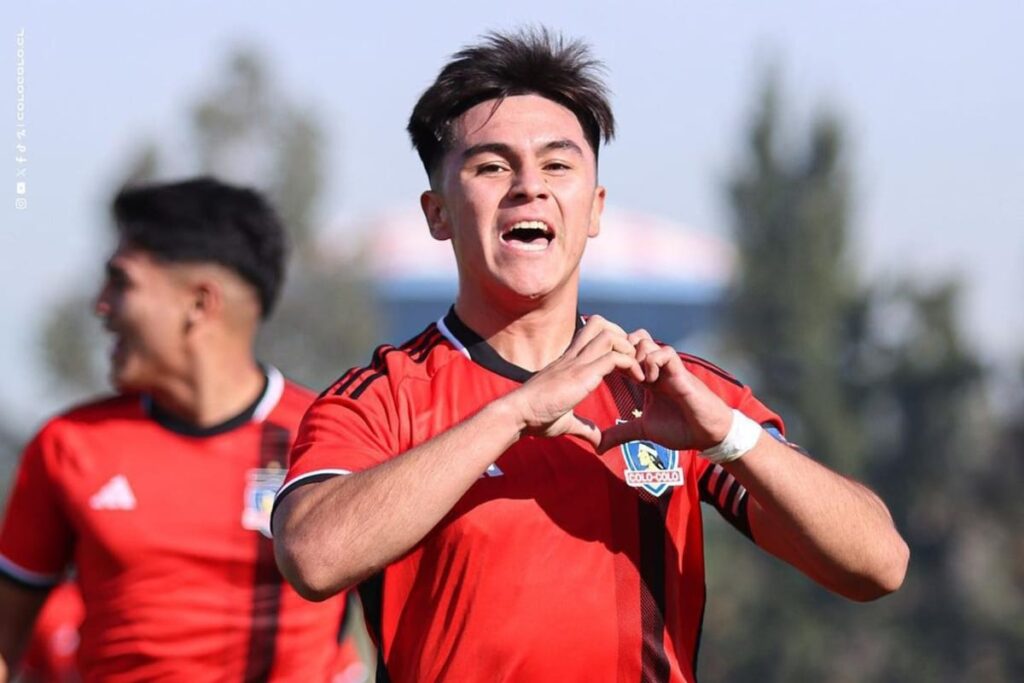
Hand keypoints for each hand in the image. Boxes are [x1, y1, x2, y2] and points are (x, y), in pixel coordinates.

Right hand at [503, 316, 643, 448]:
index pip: (592, 334)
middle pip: (600, 324)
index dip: (613, 341)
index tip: (625, 363)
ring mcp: (577, 363)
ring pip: (608, 335)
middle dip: (622, 336)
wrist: (518, 414)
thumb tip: (598, 442)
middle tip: (633, 359)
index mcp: (568, 362)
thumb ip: (585, 428)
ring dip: (628, 348)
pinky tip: (638, 380)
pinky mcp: (581, 375)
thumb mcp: (566, 421)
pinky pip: (613, 358)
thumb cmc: (534, 417)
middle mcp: (573, 357)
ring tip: (636, 369)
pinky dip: (631, 364)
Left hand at [598, 330, 733, 452]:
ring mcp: (667, 368)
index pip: (623, 353)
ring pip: (644, 340)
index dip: (611, 360)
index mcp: (645, 378)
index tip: (604, 378)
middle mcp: (654, 368)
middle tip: (617, 374)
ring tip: (635, 379)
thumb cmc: (680, 429)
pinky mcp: (681, 372)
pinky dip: (652, 363)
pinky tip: (650, 382)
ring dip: (634, 357)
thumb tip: (598, 447)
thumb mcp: (643, 430)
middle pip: (631, 338)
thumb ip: (621, 433)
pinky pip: (664, 352)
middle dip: (619, 352)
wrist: (707, 433)